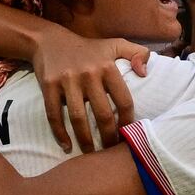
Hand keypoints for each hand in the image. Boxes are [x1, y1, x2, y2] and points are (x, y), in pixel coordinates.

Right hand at [31, 28, 149, 151]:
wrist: (50, 41)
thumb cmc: (89, 48)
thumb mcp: (116, 45)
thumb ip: (137, 53)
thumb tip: (145, 73)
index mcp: (107, 66)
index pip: (123, 99)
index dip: (128, 120)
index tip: (128, 133)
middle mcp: (88, 74)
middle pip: (102, 113)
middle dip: (109, 136)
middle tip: (111, 149)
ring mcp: (67, 80)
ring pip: (78, 118)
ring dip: (85, 140)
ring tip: (91, 153)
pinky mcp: (49, 85)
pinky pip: (54, 114)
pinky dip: (60, 133)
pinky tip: (67, 147)